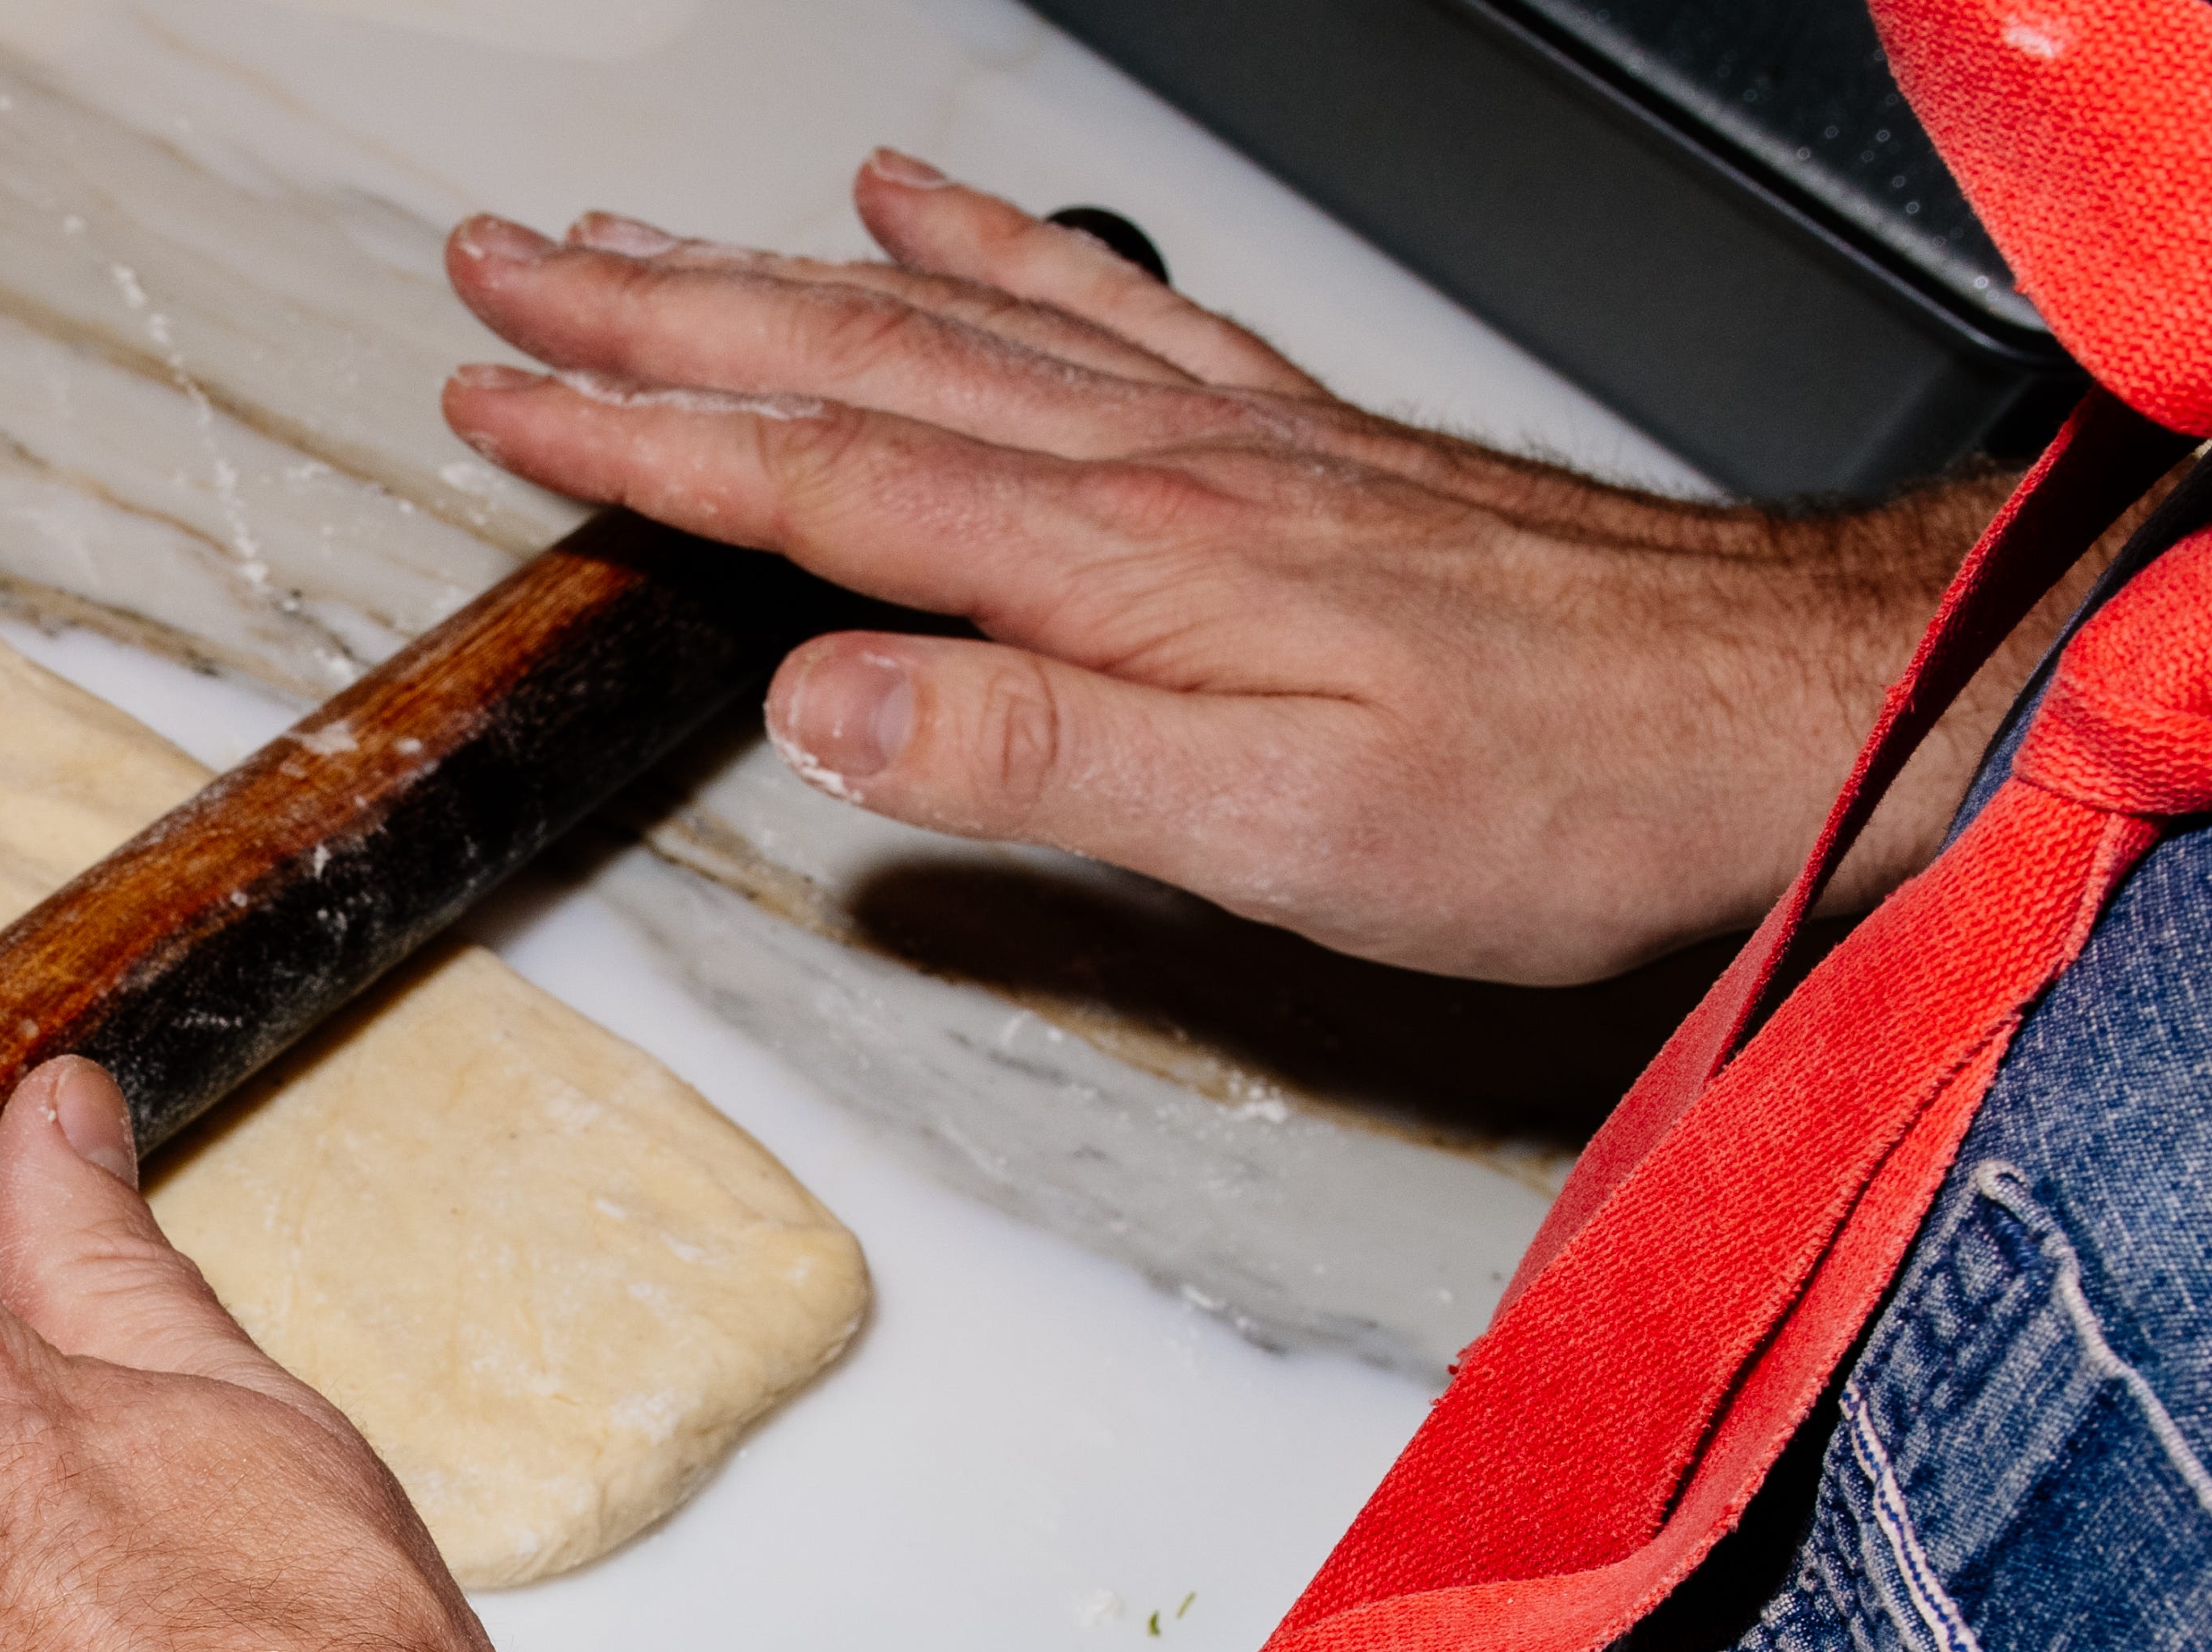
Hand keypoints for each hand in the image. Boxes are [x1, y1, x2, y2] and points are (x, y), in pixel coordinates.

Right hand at [442, 152, 2033, 984]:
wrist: (1769, 709)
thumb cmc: (1541, 795)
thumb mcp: (1268, 829)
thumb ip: (1029, 759)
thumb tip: (816, 708)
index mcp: (1116, 566)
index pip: (818, 481)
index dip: (639, 441)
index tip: (501, 404)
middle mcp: (1152, 468)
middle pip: (846, 361)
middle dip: (647, 320)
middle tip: (499, 273)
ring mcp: (1218, 439)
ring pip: (939, 318)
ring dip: (762, 277)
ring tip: (630, 247)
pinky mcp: (1283, 440)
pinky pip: (1090, 302)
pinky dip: (974, 244)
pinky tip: (909, 205)